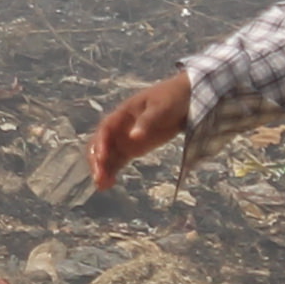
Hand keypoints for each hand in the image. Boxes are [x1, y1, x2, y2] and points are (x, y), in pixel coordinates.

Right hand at [87, 72, 194, 193]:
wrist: (187, 99)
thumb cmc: (171, 97)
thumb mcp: (160, 107)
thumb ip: (147, 121)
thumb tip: (133, 137)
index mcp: (123, 114)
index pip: (105, 129)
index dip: (100, 142)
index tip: (101, 157)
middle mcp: (119, 128)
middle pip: (101, 144)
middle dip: (97, 160)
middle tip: (99, 177)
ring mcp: (125, 139)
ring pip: (107, 155)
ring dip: (102, 169)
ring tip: (103, 186)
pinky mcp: (133, 149)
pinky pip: (118, 161)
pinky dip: (112, 171)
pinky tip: (109, 184)